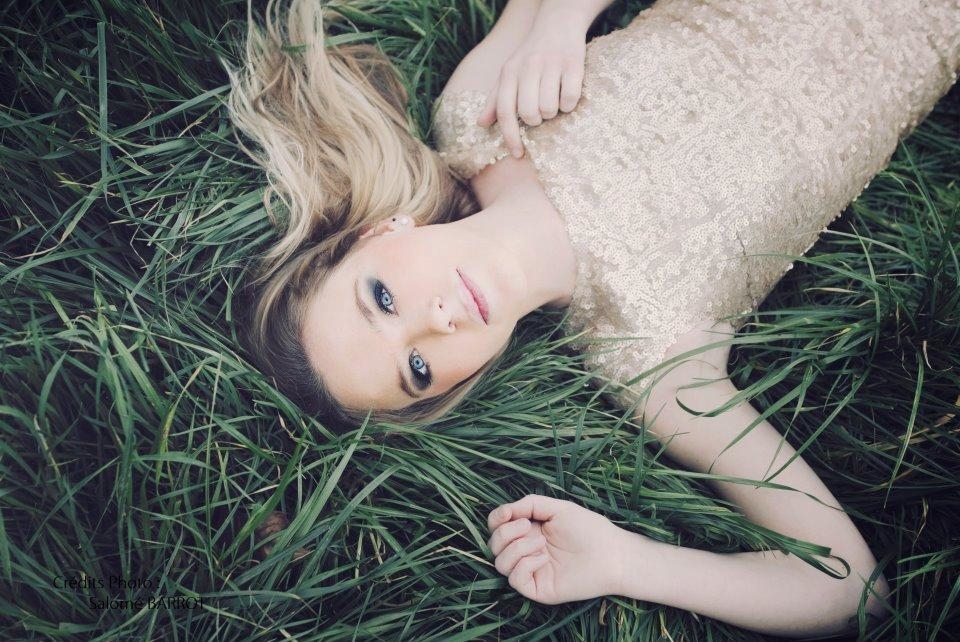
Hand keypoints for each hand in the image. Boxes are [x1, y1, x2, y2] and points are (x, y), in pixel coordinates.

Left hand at [476, 6, 587, 157]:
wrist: (558, 23)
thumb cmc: (531, 56)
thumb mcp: (509, 73)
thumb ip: (495, 99)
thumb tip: (480, 124)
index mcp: (509, 72)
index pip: (505, 111)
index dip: (510, 137)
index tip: (518, 154)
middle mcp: (528, 67)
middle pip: (529, 113)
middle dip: (536, 121)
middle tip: (541, 113)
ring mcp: (551, 64)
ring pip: (549, 108)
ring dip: (553, 113)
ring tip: (553, 100)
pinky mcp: (573, 63)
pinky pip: (569, 99)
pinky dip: (569, 104)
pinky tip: (567, 95)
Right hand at [486, 493, 625, 603]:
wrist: (611, 554)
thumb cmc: (589, 529)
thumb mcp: (558, 508)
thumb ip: (529, 504)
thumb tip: (504, 511)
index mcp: (529, 531)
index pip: (497, 527)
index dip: (496, 519)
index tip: (508, 513)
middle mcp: (526, 551)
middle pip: (494, 545)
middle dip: (506, 533)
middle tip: (528, 526)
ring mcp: (531, 571)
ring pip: (500, 563)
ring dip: (516, 548)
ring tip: (541, 542)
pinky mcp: (538, 588)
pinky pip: (515, 579)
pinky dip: (525, 564)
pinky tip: (543, 558)